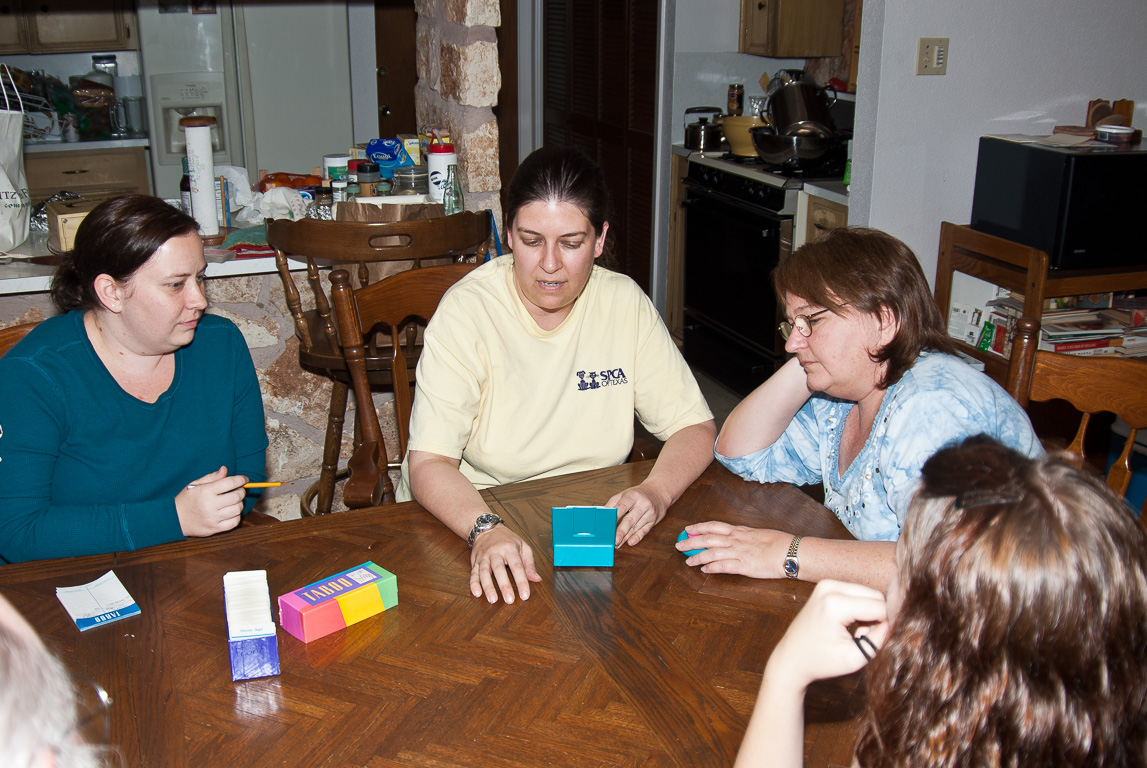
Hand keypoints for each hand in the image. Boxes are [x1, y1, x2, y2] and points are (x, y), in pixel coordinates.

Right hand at [175, 466, 246, 536]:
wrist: (174, 519)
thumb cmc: (186, 499)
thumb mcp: (195, 485)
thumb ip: (211, 477)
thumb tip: (225, 469)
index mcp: (205, 491)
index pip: (230, 483)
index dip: (241, 479)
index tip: (244, 479)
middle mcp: (210, 505)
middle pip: (237, 496)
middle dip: (241, 491)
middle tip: (238, 490)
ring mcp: (213, 518)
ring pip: (237, 509)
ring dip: (239, 504)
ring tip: (233, 501)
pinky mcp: (214, 529)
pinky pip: (234, 522)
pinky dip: (236, 516)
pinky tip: (231, 512)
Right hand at [469, 525, 541, 604]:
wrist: (487, 528)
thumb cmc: (507, 539)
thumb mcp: (523, 546)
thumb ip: (529, 564)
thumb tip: (536, 579)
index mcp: (510, 548)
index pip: (517, 566)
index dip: (521, 581)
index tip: (525, 595)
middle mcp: (495, 552)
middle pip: (499, 569)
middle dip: (504, 585)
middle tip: (509, 600)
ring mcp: (484, 557)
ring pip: (484, 572)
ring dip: (488, 586)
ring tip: (492, 599)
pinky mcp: (475, 561)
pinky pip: (473, 573)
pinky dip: (473, 583)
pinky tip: (477, 593)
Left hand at [608, 483, 669, 546]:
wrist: (659, 492)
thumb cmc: (639, 494)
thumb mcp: (625, 493)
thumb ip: (613, 503)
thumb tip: (602, 514)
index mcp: (633, 495)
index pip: (623, 506)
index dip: (615, 516)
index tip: (607, 525)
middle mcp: (643, 504)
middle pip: (630, 519)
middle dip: (621, 531)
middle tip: (614, 540)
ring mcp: (649, 513)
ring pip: (636, 527)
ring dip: (626, 537)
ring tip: (617, 543)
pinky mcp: (653, 521)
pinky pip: (645, 531)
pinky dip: (637, 537)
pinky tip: (631, 542)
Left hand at [676, 520, 792, 578]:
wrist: (791, 551)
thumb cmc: (780, 543)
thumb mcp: (759, 534)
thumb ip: (746, 536)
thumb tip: (738, 536)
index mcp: (740, 531)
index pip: (714, 526)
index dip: (699, 527)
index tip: (688, 529)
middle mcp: (736, 540)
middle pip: (708, 539)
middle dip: (691, 541)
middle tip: (679, 544)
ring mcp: (739, 552)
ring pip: (712, 552)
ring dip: (697, 556)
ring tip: (688, 560)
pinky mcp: (744, 566)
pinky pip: (723, 566)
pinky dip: (712, 567)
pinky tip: (704, 570)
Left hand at [767, 580, 889, 688]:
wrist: (791, 658)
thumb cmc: (820, 662)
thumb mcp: (854, 658)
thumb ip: (878, 640)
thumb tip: (893, 623)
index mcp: (835, 604)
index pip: (880, 607)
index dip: (886, 626)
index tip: (876, 641)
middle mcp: (830, 587)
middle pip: (876, 595)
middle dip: (878, 617)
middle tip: (865, 637)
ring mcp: (826, 584)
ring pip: (868, 592)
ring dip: (870, 612)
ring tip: (857, 633)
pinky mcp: (826, 586)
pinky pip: (857, 592)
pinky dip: (860, 608)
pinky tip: (851, 625)